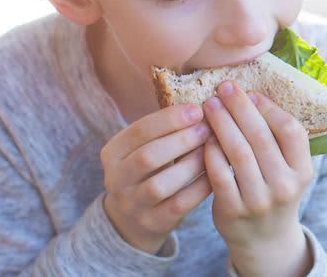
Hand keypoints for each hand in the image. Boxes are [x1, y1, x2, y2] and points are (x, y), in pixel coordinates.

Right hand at [100, 103, 214, 253]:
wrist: (134, 218)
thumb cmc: (148, 171)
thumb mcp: (143, 148)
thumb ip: (162, 130)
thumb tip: (200, 104)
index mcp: (112, 153)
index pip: (139, 131)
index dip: (169, 119)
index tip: (197, 109)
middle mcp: (116, 179)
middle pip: (148, 157)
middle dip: (181, 140)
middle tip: (207, 128)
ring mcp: (132, 204)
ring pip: (160, 184)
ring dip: (190, 164)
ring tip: (211, 149)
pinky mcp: (152, 222)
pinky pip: (179, 204)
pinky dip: (199, 187)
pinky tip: (215, 172)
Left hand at [203, 81, 313, 276]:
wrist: (265, 240)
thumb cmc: (274, 192)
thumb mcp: (289, 170)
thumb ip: (278, 140)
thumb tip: (252, 95)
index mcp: (302, 171)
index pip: (290, 130)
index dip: (269, 107)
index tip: (250, 92)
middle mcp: (284, 185)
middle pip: (261, 136)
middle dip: (240, 107)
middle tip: (224, 88)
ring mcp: (259, 200)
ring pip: (238, 152)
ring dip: (222, 124)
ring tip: (210, 106)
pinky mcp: (233, 210)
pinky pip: (219, 173)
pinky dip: (210, 152)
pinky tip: (204, 137)